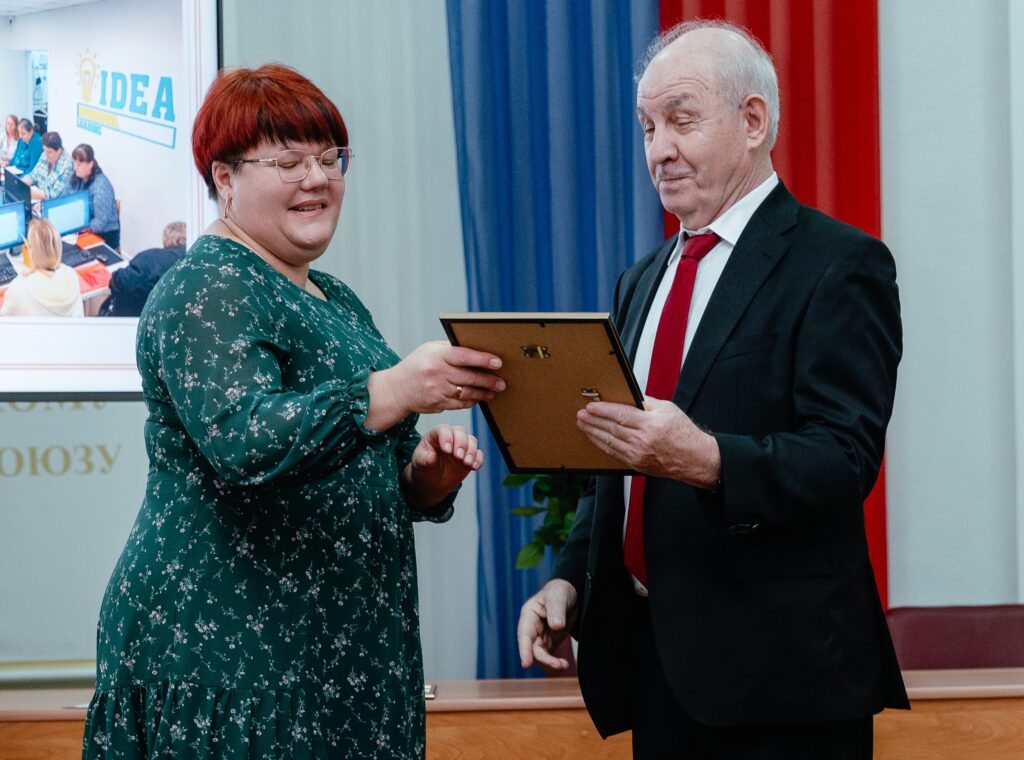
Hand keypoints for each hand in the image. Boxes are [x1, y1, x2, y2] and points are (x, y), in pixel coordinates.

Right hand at [365, 341, 505, 429]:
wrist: (396, 389)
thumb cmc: (416, 365)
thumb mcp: (429, 350)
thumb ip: (451, 348)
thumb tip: (477, 348)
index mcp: (436, 355)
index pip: (464, 356)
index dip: (482, 359)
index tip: (498, 362)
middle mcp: (436, 373)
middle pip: (469, 377)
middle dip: (489, 380)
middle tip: (502, 382)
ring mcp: (437, 390)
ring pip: (467, 392)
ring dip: (483, 393)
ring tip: (494, 390)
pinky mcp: (438, 404)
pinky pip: (460, 404)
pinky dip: (472, 401)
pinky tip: (480, 397)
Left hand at [402, 424, 482, 507]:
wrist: (432, 482)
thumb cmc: (424, 468)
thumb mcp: (419, 464)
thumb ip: (424, 459)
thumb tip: (431, 457)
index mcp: (435, 435)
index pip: (443, 429)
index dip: (446, 437)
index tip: (446, 450)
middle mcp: (450, 437)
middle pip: (460, 431)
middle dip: (461, 443)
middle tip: (458, 457)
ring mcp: (461, 446)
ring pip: (472, 440)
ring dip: (471, 451)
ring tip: (466, 463)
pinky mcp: (470, 456)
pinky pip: (479, 454)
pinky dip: (478, 460)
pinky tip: (473, 467)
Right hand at [517, 580, 578, 669]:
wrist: (570, 594)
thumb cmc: (559, 592)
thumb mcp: (558, 597)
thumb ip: (556, 610)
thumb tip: (556, 626)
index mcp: (529, 615)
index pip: (525, 635)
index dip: (524, 650)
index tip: (526, 664)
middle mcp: (531, 628)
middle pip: (532, 649)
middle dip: (544, 660)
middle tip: (558, 665)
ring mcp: (540, 637)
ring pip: (539, 656)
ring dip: (550, 664)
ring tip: (563, 665)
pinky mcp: (549, 643)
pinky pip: (548, 657)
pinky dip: (554, 663)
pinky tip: (564, 665)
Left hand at [576, 397, 720, 487]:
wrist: (694, 459)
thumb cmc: (684, 433)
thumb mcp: (668, 409)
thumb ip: (645, 403)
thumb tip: (626, 397)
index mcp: (651, 424)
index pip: (620, 415)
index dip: (603, 410)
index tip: (591, 406)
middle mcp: (643, 441)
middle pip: (611, 428)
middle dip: (593, 421)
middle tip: (581, 414)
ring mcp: (638, 454)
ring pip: (609, 442)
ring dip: (593, 432)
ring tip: (582, 424)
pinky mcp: (637, 464)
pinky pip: (614, 453)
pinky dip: (602, 444)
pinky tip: (595, 437)